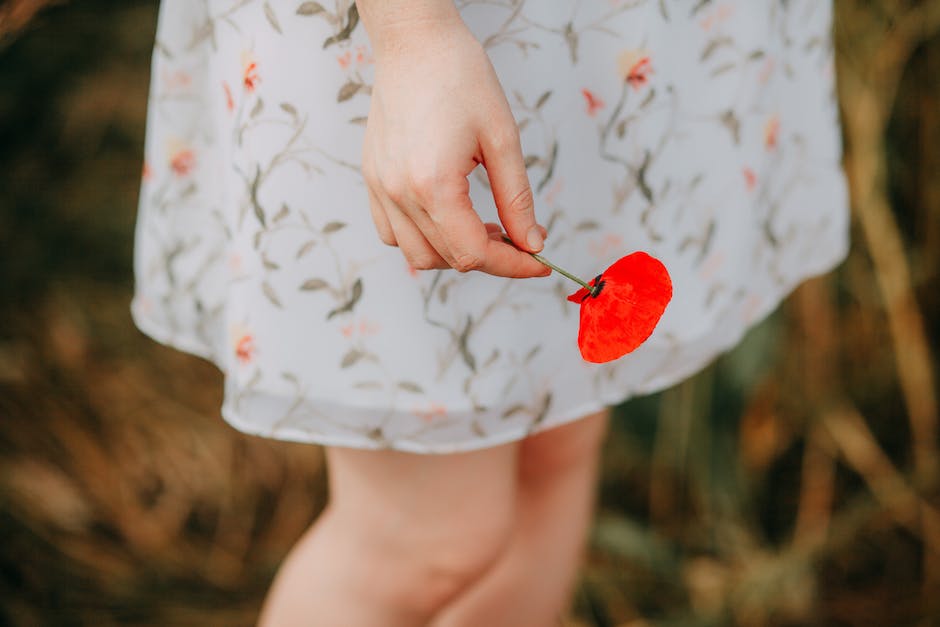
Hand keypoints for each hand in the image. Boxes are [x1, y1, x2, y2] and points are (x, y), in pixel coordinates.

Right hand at [359, 6, 548, 277]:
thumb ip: (517, 199)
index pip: (474, 253)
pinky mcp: (371, 180)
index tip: (540, 261)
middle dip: (491, 257)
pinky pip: (393, 233)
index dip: (513, 265)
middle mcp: (399, 193)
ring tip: (484, 228)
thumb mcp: (502, 138)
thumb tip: (531, 242)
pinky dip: (422, 239)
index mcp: (433, 184)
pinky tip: (448, 218)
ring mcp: (379, 188)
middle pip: (448, 259)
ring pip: (417, 255)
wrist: (414, 42)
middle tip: (520, 237)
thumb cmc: (459, 76)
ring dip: (454, 253)